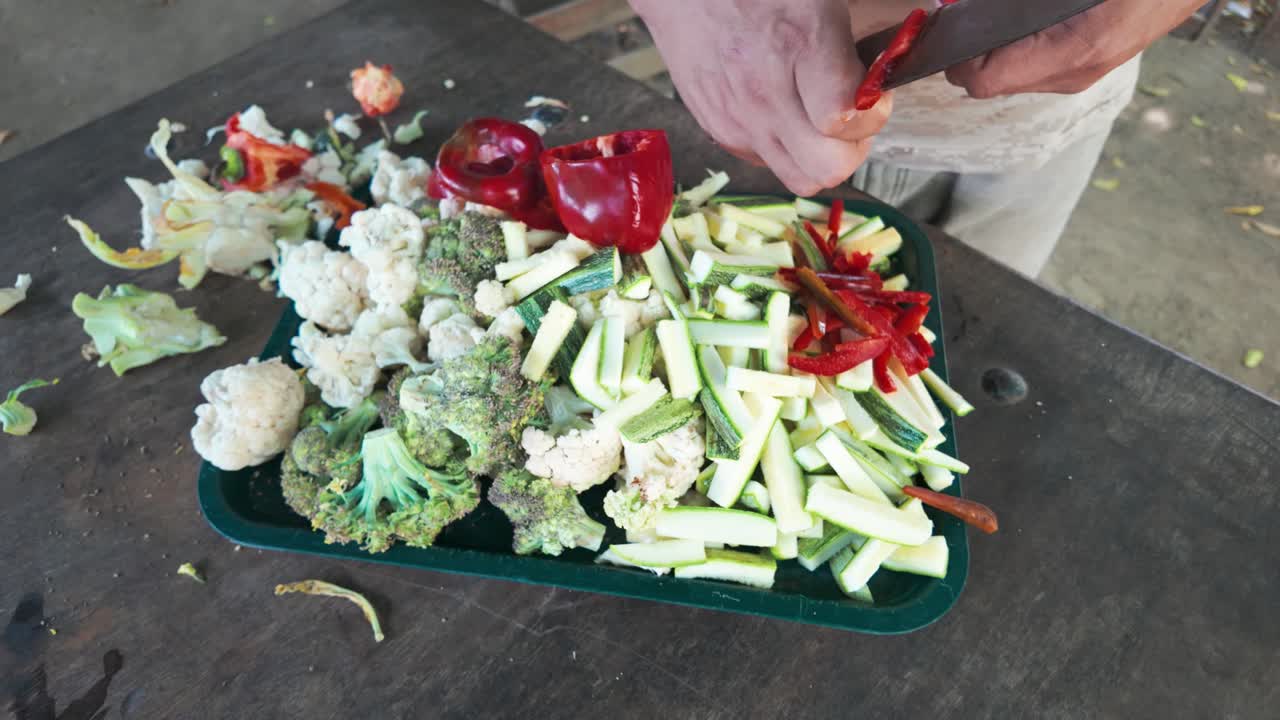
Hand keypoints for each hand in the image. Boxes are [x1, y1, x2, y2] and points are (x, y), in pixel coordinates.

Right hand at [631, 0, 891, 195]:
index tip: (871, 91)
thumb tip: (885, 78)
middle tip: (851, 116)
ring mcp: (739, 120)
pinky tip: (784, 112)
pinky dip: (786, 148)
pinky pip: (769, 164)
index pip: (845, 119)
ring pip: (800, 180)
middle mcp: (765, 94)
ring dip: (819, 158)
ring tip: (818, 120)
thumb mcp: (821, 0)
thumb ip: (860, 41)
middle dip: (851, 148)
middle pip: (827, 169)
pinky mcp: (721, 132)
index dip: (872, 112)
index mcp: (798, 45)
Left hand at [945, 0, 1201, 97]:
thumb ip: (1016, 6)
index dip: (956, 55)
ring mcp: (1080, 76)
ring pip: (1009, 80)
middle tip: (958, 18)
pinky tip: (1015, 23)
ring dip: (989, 53)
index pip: (983, 80)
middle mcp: (1072, 73)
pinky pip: (1032, 70)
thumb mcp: (1063, 0)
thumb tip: (969, 7)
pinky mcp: (1086, 68)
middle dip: (966, 54)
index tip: (948, 25)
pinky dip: (1014, 50)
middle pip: (989, 85)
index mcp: (1071, 50)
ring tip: (984, 20)